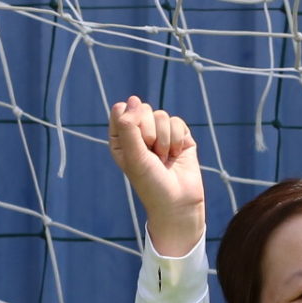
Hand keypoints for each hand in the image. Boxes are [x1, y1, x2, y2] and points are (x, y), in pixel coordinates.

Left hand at [107, 96, 204, 258]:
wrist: (178, 203)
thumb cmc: (150, 184)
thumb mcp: (133, 156)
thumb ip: (129, 126)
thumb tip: (134, 99)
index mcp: (121, 138)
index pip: (121, 110)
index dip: (130, 122)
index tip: (137, 143)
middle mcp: (139, 134)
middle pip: (143, 109)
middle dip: (150, 132)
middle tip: (152, 154)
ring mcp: (160, 134)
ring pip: (162, 116)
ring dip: (165, 140)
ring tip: (164, 159)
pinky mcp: (179, 137)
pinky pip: (177, 122)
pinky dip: (178, 140)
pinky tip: (176, 155)